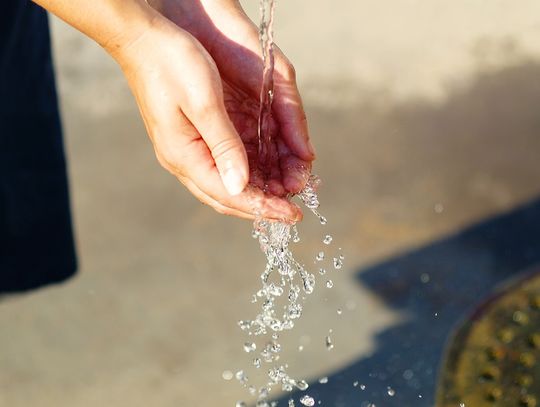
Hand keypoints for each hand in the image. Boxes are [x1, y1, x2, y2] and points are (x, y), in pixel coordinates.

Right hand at [113, 15, 307, 220]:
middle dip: (261, 207)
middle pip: (226, 197)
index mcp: (184, 155)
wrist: (143, 40)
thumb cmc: (172, 63)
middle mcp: (182, 159)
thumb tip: (240, 186)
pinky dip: (245, 175)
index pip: (229, 195)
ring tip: (284, 194)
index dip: (262, 207)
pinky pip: (220, 167)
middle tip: (291, 212)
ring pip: (224, 185)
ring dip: (255, 193)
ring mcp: (184, 150)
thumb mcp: (204, 103)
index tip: (292, 214)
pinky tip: (263, 174)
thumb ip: (224, 146)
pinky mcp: (190, 139)